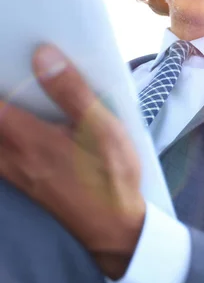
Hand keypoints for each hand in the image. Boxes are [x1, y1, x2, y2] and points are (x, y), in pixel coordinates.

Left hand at [0, 44, 146, 279]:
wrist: (114, 228)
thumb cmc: (112, 176)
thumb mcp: (102, 129)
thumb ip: (71, 92)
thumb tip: (42, 55)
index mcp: (27, 137)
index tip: (4, 60)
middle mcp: (11, 155)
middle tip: (8, 77)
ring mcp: (14, 172)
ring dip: (0, 121)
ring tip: (12, 103)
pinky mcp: (22, 183)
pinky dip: (1, 140)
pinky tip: (15, 131)